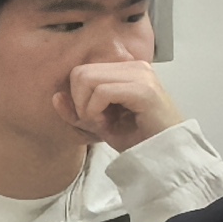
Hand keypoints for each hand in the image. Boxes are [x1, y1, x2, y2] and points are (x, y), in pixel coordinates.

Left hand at [62, 57, 181, 151]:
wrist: (166, 155)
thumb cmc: (138, 139)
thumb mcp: (98, 124)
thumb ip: (76, 111)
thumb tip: (56, 96)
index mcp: (124, 69)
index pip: (81, 71)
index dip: (77, 98)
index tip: (93, 119)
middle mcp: (133, 66)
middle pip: (80, 73)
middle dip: (80, 102)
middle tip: (98, 122)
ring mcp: (140, 74)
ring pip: (87, 79)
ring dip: (87, 108)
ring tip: (105, 123)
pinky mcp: (143, 89)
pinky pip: (101, 92)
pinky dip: (95, 112)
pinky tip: (108, 125)